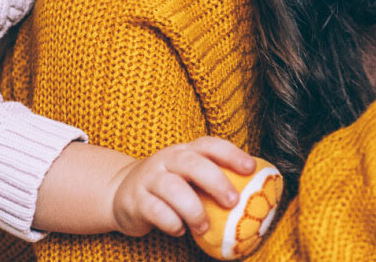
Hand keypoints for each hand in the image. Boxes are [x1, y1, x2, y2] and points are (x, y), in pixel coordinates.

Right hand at [108, 137, 256, 237]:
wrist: (120, 193)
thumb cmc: (168, 187)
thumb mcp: (188, 177)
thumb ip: (212, 180)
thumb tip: (255, 197)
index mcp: (184, 151)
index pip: (209, 145)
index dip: (231, 154)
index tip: (250, 169)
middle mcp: (166, 160)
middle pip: (192, 163)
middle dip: (216, 181)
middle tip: (233, 201)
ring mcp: (148, 179)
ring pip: (172, 188)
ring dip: (193, 209)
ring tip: (204, 226)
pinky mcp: (135, 200)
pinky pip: (154, 210)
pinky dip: (170, 222)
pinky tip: (179, 229)